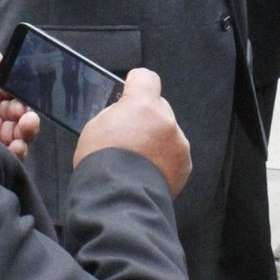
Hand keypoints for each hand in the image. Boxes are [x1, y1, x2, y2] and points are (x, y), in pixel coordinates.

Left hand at [0, 50, 41, 158]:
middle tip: (25, 113)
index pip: (13, 92)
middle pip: (20, 114)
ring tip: (27, 125)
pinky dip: (19, 150)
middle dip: (27, 112)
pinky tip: (16, 145)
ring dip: (28, 129)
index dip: (22, 91)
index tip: (25, 90)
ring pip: (20, 133)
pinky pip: (10, 155)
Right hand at [73, 68, 190, 196]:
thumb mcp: (95, 127)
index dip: (137, 84)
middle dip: (146, 117)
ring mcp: (178, 142)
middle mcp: (165, 120)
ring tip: (137, 160)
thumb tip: (123, 111)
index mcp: (142, 105)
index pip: (146, 78)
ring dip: (156, 139)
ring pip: (167, 131)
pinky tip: (147, 171)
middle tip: (129, 135)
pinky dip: (164, 159)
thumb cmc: (101, 166)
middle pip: (158, 107)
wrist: (118, 201)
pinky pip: (174, 152)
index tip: (131, 91)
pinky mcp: (184, 163)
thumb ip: (115, 113)